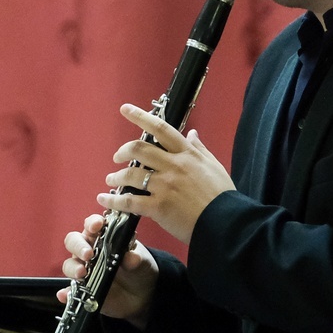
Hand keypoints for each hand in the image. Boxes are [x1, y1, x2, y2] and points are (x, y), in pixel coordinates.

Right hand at [60, 213, 159, 326]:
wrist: (143, 294)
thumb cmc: (139, 270)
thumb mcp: (142, 261)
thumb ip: (136, 258)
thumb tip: (130, 258)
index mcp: (103, 237)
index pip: (92, 225)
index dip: (92, 223)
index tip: (97, 225)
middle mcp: (90, 251)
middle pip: (73, 242)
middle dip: (78, 246)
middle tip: (88, 254)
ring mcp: (85, 270)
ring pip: (69, 264)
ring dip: (73, 267)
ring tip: (82, 273)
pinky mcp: (83, 288)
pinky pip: (70, 290)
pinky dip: (65, 292)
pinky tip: (65, 294)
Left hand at [96, 103, 235, 244]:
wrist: (227, 223)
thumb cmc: (223, 196)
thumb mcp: (214, 166)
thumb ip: (200, 148)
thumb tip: (192, 133)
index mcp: (187, 154)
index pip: (161, 129)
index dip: (140, 116)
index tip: (125, 109)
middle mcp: (174, 166)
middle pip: (139, 149)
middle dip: (123, 151)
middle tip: (116, 157)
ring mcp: (165, 186)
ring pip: (131, 174)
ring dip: (116, 176)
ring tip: (110, 180)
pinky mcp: (158, 207)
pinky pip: (130, 201)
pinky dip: (114, 200)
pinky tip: (105, 200)